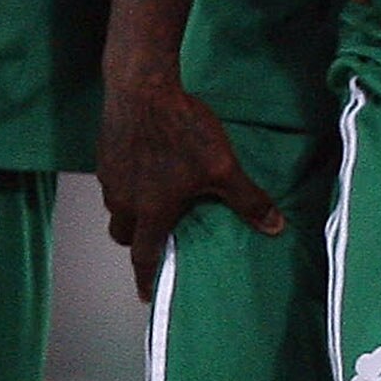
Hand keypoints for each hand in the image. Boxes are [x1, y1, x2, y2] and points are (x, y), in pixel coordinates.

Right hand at [99, 73, 283, 300]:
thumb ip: (247, 200)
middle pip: (124, 233)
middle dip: (137, 241)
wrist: (141, 85)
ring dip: (131, 210)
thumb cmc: (181, 128)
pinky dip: (127, 182)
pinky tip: (145, 167)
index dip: (147, 277)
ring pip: (116, 205)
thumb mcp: (223, 167)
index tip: (147, 294)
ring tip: (152, 200)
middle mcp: (123, 198)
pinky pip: (113, 179)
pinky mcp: (105, 152)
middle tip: (153, 240)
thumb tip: (275, 227)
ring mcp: (110, 175)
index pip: (144, 255)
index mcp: (151, 210)